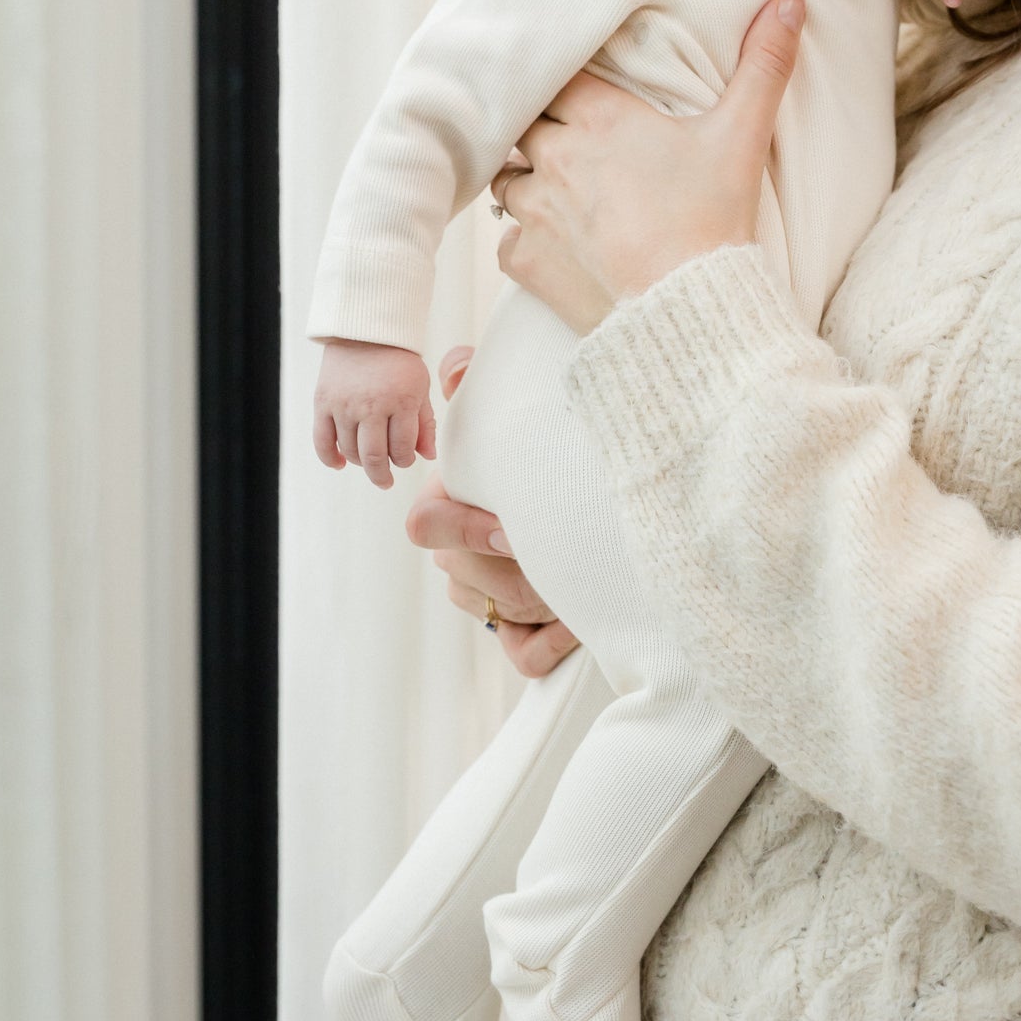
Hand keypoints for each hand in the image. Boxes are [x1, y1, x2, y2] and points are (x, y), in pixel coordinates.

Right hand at [313, 338, 435, 488]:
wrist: (365, 332)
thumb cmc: (398, 361)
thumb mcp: (420, 387)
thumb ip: (425, 423)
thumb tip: (427, 456)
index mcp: (401, 401)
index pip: (402, 449)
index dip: (404, 460)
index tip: (404, 459)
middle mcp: (371, 406)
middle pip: (374, 457)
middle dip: (382, 475)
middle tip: (386, 480)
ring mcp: (344, 405)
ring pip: (350, 452)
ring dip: (361, 463)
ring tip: (368, 461)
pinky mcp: (323, 402)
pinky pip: (322, 441)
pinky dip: (330, 458)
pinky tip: (340, 463)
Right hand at [405, 347, 578, 677]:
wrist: (596, 508)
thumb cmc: (545, 454)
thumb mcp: (513, 412)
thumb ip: (473, 379)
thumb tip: (455, 367)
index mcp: (450, 503)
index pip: (424, 524)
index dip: (465, 530)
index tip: (509, 528)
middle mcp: (459, 554)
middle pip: (473, 575)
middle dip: (527, 563)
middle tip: (569, 542)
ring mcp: (484, 598)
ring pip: (508, 609)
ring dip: (553, 591)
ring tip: (586, 562)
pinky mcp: (516, 635)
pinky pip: (526, 654)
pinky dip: (556, 639)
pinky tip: (580, 617)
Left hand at [492, 0, 804, 334]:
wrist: (688, 309)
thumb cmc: (712, 219)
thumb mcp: (741, 136)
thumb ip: (763, 66)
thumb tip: (789, 0)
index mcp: (599, 117)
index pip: (558, 77)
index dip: (567, 83)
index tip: (579, 91)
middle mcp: (554, 155)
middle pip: (524, 123)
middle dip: (540, 127)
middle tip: (569, 140)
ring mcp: (533, 210)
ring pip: (505, 178)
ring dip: (525, 179)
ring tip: (557, 189)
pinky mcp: (525, 260)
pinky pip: (506, 241)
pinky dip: (524, 241)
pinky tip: (553, 244)